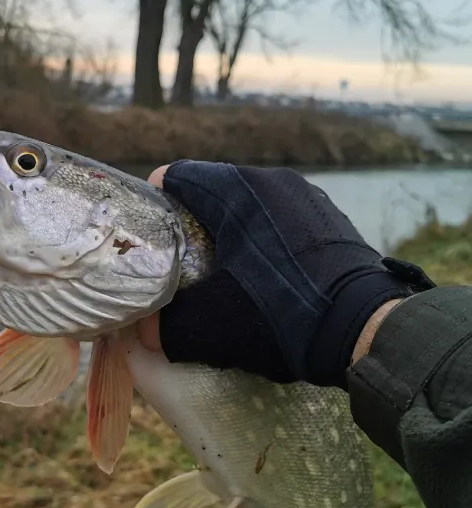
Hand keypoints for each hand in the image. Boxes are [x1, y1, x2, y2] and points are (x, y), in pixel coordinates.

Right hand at [135, 161, 434, 387]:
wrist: (365, 330)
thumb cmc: (277, 316)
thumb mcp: (207, 328)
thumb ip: (163, 327)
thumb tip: (142, 331)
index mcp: (235, 189)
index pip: (174, 176)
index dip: (154, 206)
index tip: (148, 240)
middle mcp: (271, 180)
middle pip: (211, 192)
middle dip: (190, 225)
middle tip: (178, 265)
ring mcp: (306, 197)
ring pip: (248, 207)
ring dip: (229, 235)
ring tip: (222, 276)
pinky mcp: (331, 219)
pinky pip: (280, 222)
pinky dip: (263, 244)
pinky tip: (265, 280)